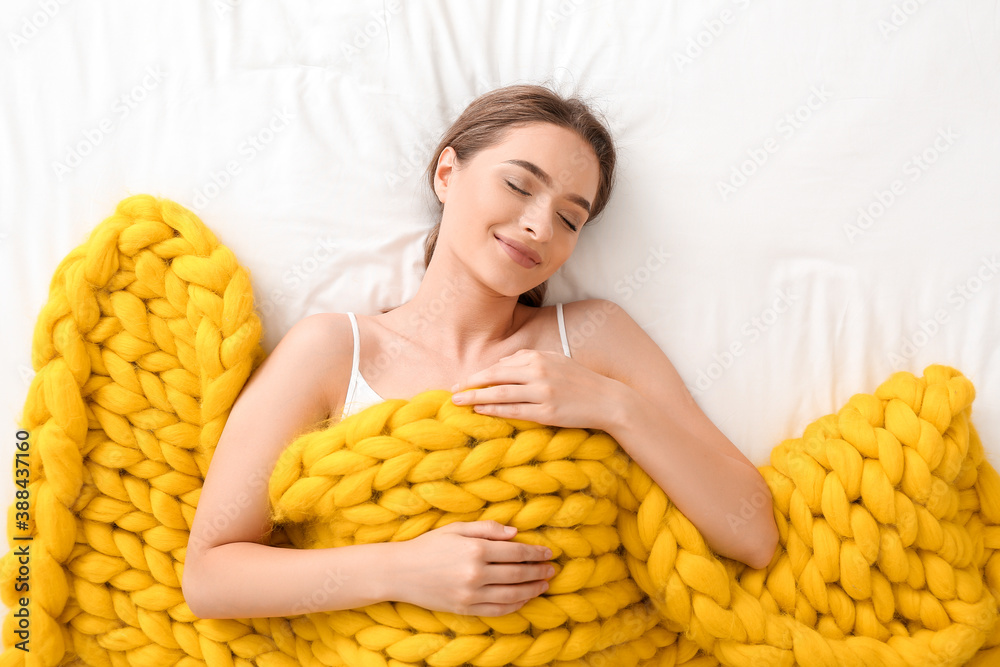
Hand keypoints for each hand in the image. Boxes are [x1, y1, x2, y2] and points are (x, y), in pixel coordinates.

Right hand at [391, 520, 553, 616]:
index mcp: (475, 549)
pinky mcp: (465, 609)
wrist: (400, 571)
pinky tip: (525, 599)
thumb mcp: (456, 528)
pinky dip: (516, 605)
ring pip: (512, 594)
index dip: (535, 552)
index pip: (515, 551)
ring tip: (544, 584)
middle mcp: (476, 573)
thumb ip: (487, 529)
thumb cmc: (428, 545)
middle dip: (538, 571)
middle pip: (518, 573)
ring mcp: (471, 594)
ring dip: (533, 589)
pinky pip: (498, 610)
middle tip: (552, 569)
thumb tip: (515, 532)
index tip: (548, 552)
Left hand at [450, 348, 621, 429]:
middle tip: (452, 391)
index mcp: (538, 358)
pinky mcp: (547, 412)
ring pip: (500, 394)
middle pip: (495, 377)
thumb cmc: (579, 381)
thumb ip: (530, 359)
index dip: (479, 374)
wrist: (607, 400)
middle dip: (471, 384)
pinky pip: (514, 411)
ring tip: (458, 402)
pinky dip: (494, 410)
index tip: (462, 381)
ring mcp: (542, 393)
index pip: (501, 366)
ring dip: (476, 398)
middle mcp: (538, 372)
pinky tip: (481, 411)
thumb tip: (504, 364)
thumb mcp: (556, 361)